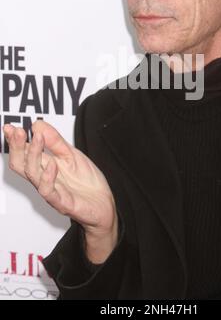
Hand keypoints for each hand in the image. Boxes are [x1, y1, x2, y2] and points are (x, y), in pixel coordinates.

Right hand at [3, 121, 117, 242]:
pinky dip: (48, 177)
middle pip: (20, 164)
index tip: (9, 128)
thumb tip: (37, 124)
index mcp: (44, 166)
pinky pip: (48, 191)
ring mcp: (51, 190)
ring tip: (38, 139)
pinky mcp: (61, 202)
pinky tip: (52, 164)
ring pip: (32, 175)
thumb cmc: (86, 181)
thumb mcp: (71, 154)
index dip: (15, 141)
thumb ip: (55, 141)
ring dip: (33, 155)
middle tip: (18, 131)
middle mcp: (43, 178)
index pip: (23, 153)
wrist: (103, 203)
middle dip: (17, 147)